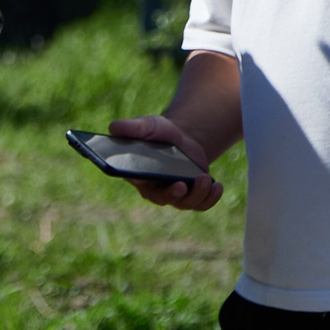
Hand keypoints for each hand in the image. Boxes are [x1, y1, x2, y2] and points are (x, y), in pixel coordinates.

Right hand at [106, 116, 221, 209]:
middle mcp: (154, 190)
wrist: (182, 138)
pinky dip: (210, 198)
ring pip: (184, 203)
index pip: (136, 183)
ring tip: (205, 177)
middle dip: (172, 194)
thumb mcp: (146, 126)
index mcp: (137, 175)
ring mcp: (175, 195)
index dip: (140, 182)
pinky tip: (217, 186)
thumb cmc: (159, 133)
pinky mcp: (192, 195)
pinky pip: (201, 204)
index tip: (145, 178)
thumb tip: (112, 127)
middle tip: (181, 185)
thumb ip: (131, 128)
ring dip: (197, 193)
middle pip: (162, 198)